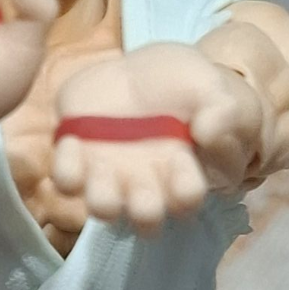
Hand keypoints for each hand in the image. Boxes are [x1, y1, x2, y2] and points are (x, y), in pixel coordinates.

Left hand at [53, 43, 263, 235]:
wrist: (141, 71)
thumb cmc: (183, 86)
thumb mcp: (210, 88)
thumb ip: (222, 110)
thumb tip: (207, 132)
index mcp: (181, 175)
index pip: (187, 201)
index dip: (186, 189)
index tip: (183, 156)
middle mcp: (144, 185)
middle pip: (145, 219)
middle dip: (145, 210)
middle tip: (143, 182)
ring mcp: (109, 176)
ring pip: (103, 208)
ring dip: (103, 200)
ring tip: (104, 169)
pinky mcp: (77, 159)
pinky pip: (66, 181)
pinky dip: (66, 169)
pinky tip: (73, 141)